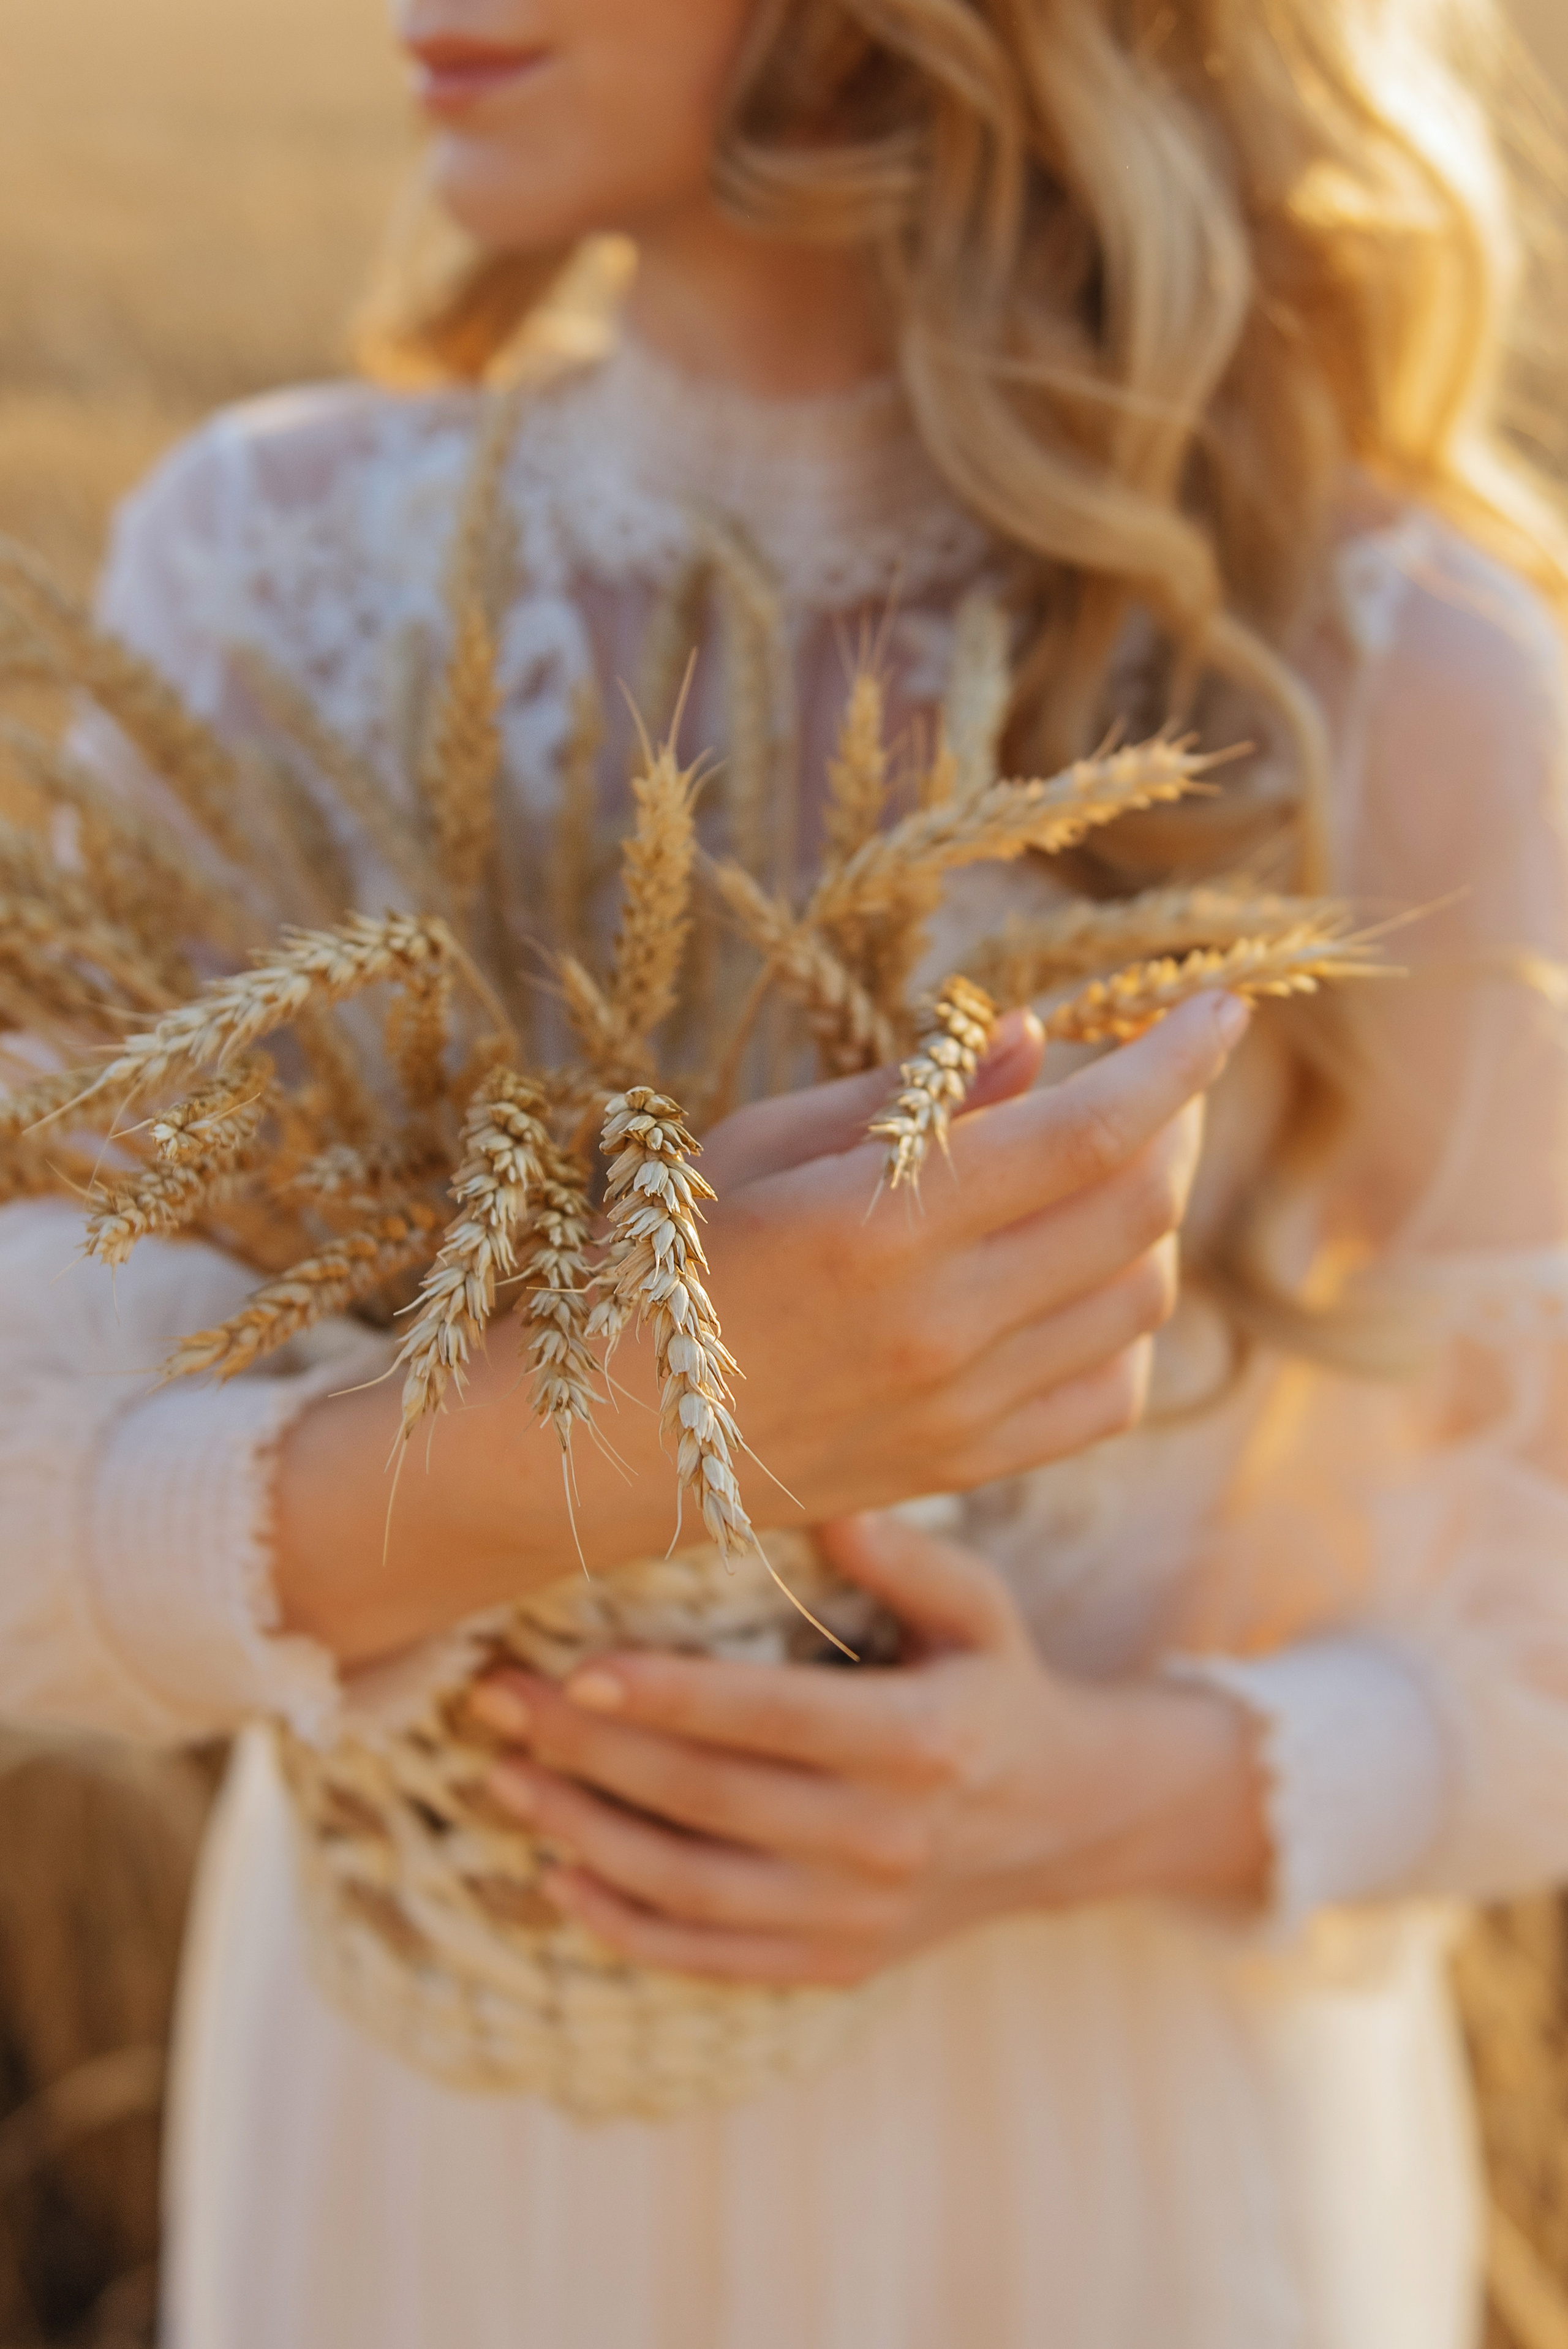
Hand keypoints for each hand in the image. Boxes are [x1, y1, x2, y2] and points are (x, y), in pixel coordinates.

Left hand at [470, 1512, 1269, 1985]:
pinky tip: (555, 1876)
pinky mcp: (834, 1964)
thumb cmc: (998, 1687)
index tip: (574, 1669)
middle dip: (589, 1751)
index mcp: (921, 1739)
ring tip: (502, 1777)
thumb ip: (909, 1558)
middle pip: (707, 1799)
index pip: (770, 1718)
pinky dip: (622, 1926)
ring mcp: (857, 1914)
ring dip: (582, 1833)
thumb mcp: (980, 1611)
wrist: (1065, 1821)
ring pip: (690, 1886)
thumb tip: (829, 1506)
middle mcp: (886, 1838)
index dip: (668, 1697)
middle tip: (499, 1703)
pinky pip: (708, 1957)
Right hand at [692, 988, 1248, 1520]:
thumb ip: (906, 1096)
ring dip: (1153, 1222)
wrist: (586, 1446)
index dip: (1177, 1062)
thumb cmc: (654, 1263)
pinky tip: (1082, 1282)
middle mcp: (939, 1323)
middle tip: (1154, 1083)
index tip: (1223, 1009)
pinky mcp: (961, 1467)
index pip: (1089, 1131)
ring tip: (1106, 1176)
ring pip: (1141, 1302)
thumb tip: (1036, 1039)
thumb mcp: (758, 1145)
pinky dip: (1127, 1327)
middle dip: (1179, 1125)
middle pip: (1141, 1211)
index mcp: (880, 1223)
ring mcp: (958, 1408)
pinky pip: (1108, 1396)